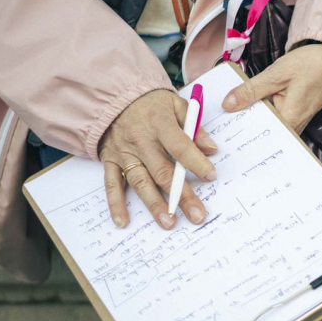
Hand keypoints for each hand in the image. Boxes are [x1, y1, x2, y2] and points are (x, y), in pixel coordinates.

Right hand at [99, 89, 217, 229]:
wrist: (114, 97)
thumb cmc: (151, 103)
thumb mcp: (176, 105)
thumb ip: (194, 126)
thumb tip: (211, 148)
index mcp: (159, 124)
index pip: (180, 146)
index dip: (196, 162)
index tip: (211, 176)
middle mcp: (140, 141)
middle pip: (163, 172)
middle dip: (181, 196)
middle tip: (197, 215)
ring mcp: (124, 153)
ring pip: (140, 182)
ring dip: (154, 205)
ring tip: (169, 223)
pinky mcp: (110, 160)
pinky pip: (112, 184)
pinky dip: (115, 204)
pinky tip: (122, 221)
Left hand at [221, 43, 321, 132]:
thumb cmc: (309, 65)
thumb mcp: (276, 73)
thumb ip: (251, 90)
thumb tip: (227, 105)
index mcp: (289, 119)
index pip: (258, 133)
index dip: (237, 131)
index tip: (218, 127)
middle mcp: (293, 128)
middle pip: (261, 133)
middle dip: (240, 128)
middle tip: (217, 124)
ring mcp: (295, 124)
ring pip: (266, 128)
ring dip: (249, 121)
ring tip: (226, 118)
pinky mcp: (294, 118)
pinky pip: (273, 121)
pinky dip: (259, 116)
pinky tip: (245, 109)